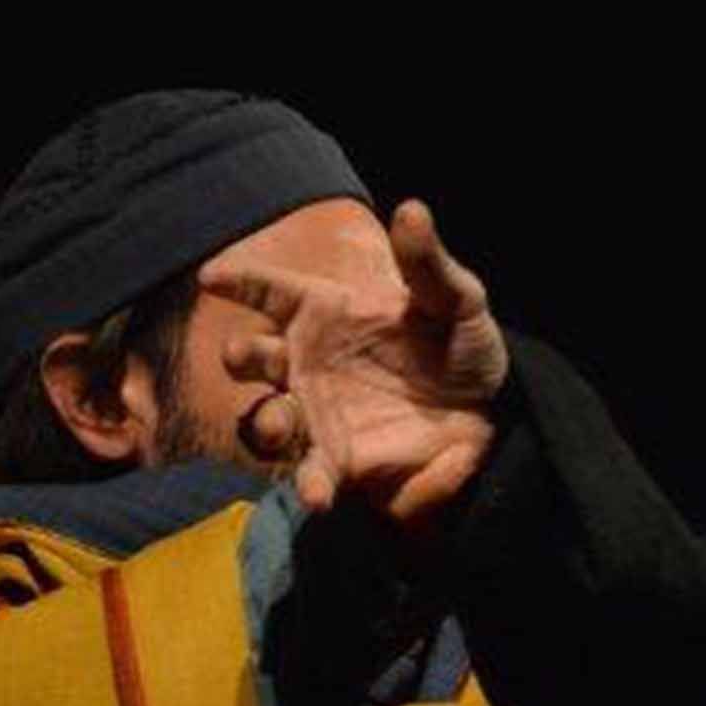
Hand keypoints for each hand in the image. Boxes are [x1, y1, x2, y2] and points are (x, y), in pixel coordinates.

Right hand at [203, 198, 506, 528]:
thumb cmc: (462, 348)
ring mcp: (317, 415)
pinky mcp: (341, 461)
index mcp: (326, 315)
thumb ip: (428, 263)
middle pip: (251, 358)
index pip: (270, 291)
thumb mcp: (456, 301)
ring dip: (263, 422)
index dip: (238, 280)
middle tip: (249, 356)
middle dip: (240, 357)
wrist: (494, 414)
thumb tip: (412, 209)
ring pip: (266, 419)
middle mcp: (308, 364)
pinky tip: (318, 496)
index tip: (210, 277)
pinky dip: (310, 485)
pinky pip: (311, 474)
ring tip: (279, 425)